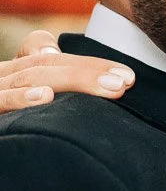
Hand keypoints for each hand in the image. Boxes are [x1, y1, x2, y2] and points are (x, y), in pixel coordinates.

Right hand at [0, 31, 134, 112]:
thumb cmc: (8, 136)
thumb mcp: (29, 113)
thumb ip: (49, 96)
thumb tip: (74, 97)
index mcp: (11, 77)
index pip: (42, 54)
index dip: (84, 61)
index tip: (126, 78)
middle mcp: (0, 79)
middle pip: (46, 65)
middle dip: (89, 71)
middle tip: (128, 81)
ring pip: (28, 77)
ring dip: (72, 80)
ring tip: (110, 88)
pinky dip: (18, 99)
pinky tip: (45, 97)